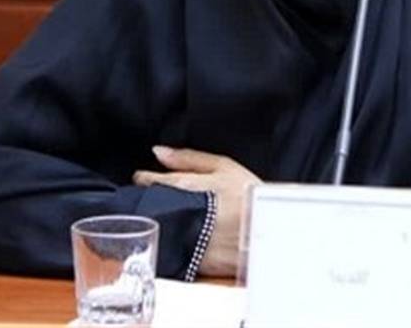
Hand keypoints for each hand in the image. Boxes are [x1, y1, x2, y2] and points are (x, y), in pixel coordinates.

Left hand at [133, 146, 261, 276]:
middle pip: (146, 205)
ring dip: (157, 221)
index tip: (146, 179)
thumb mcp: (223, 167)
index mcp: (180, 185)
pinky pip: (168, 248)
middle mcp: (174, 211)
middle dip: (146, 201)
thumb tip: (158, 151)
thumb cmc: (248, 197)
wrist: (265, 233)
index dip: (144, 179)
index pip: (147, 180)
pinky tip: (183, 236)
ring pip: (154, 226)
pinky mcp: (185, 259)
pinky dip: (169, 241)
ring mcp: (178, 236)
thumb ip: (188, 158)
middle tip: (159, 198)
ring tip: (176, 217)